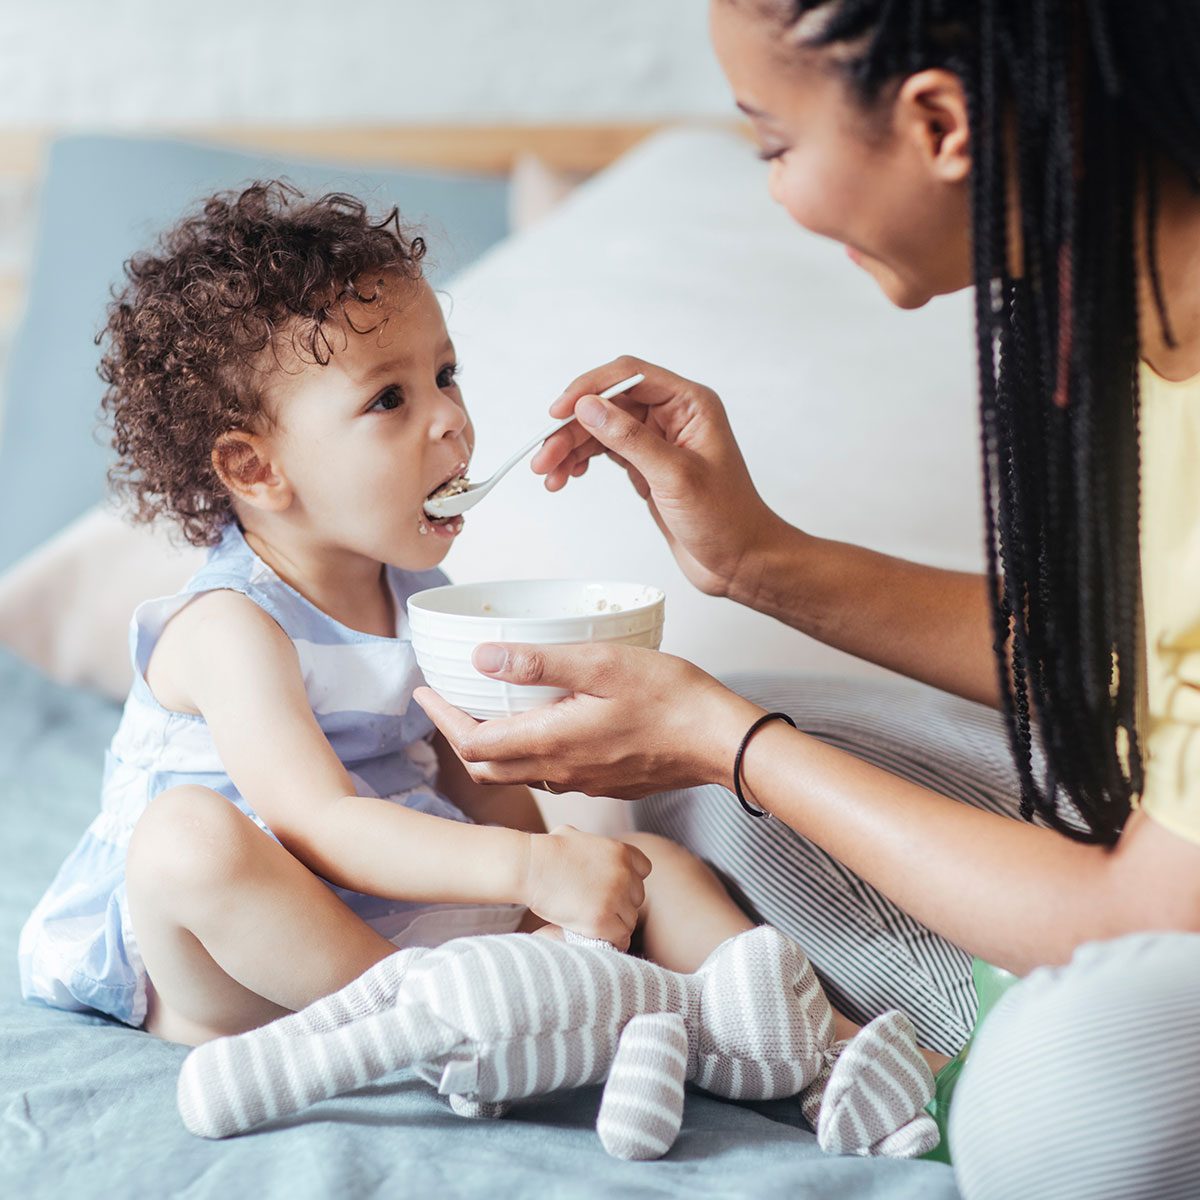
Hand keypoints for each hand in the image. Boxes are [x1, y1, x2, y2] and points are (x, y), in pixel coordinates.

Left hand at [413, 641, 763, 800]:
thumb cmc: (671, 698)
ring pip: (516, 773)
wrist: (721, 741)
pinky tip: (540, 725)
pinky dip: (525, 753)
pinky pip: (549, 774)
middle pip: (486, 767)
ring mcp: (582, 782)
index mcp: (551, 742)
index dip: (441, 719)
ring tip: (486, 710)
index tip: (426, 692)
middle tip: (446, 702)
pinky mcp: (602, 782)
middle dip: (458, 735)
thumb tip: (482, 657)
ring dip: (490, 747)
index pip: (472, 744)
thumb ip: (539, 663)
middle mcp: (559, 770)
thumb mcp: (602, 664)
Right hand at [521, 825, 651, 947]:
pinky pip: (621, 937)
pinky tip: (598, 936)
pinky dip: (612, 940)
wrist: (530, 866)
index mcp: (621, 851)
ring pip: (630, 919)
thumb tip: (583, 843)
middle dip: (621, 904)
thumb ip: (591, 843)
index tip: (613, 888)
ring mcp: (615, 897)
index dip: (629, 881)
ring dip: (616, 923)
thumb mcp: (576, 834)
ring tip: (595, 923)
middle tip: (600, 908)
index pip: (644, 871)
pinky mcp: (602, 920)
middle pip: (637, 898)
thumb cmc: (546, 850)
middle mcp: (624, 874)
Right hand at [531, 355, 787, 598]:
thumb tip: (589, 407)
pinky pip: (607, 452)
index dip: (590, 389)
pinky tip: (569, 476)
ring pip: (602, 430)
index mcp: (690, 404)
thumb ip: (630, 438)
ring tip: (549, 474)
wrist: (741, 561)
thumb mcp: (675, 476)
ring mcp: (659, 442)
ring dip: (571, 448)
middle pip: (609, 405)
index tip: (559, 412)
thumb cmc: (726, 519)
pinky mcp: (648, 466)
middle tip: (544, 457)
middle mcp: (674, 416)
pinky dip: (583, 462)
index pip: (630, 377)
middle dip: (572, 429)